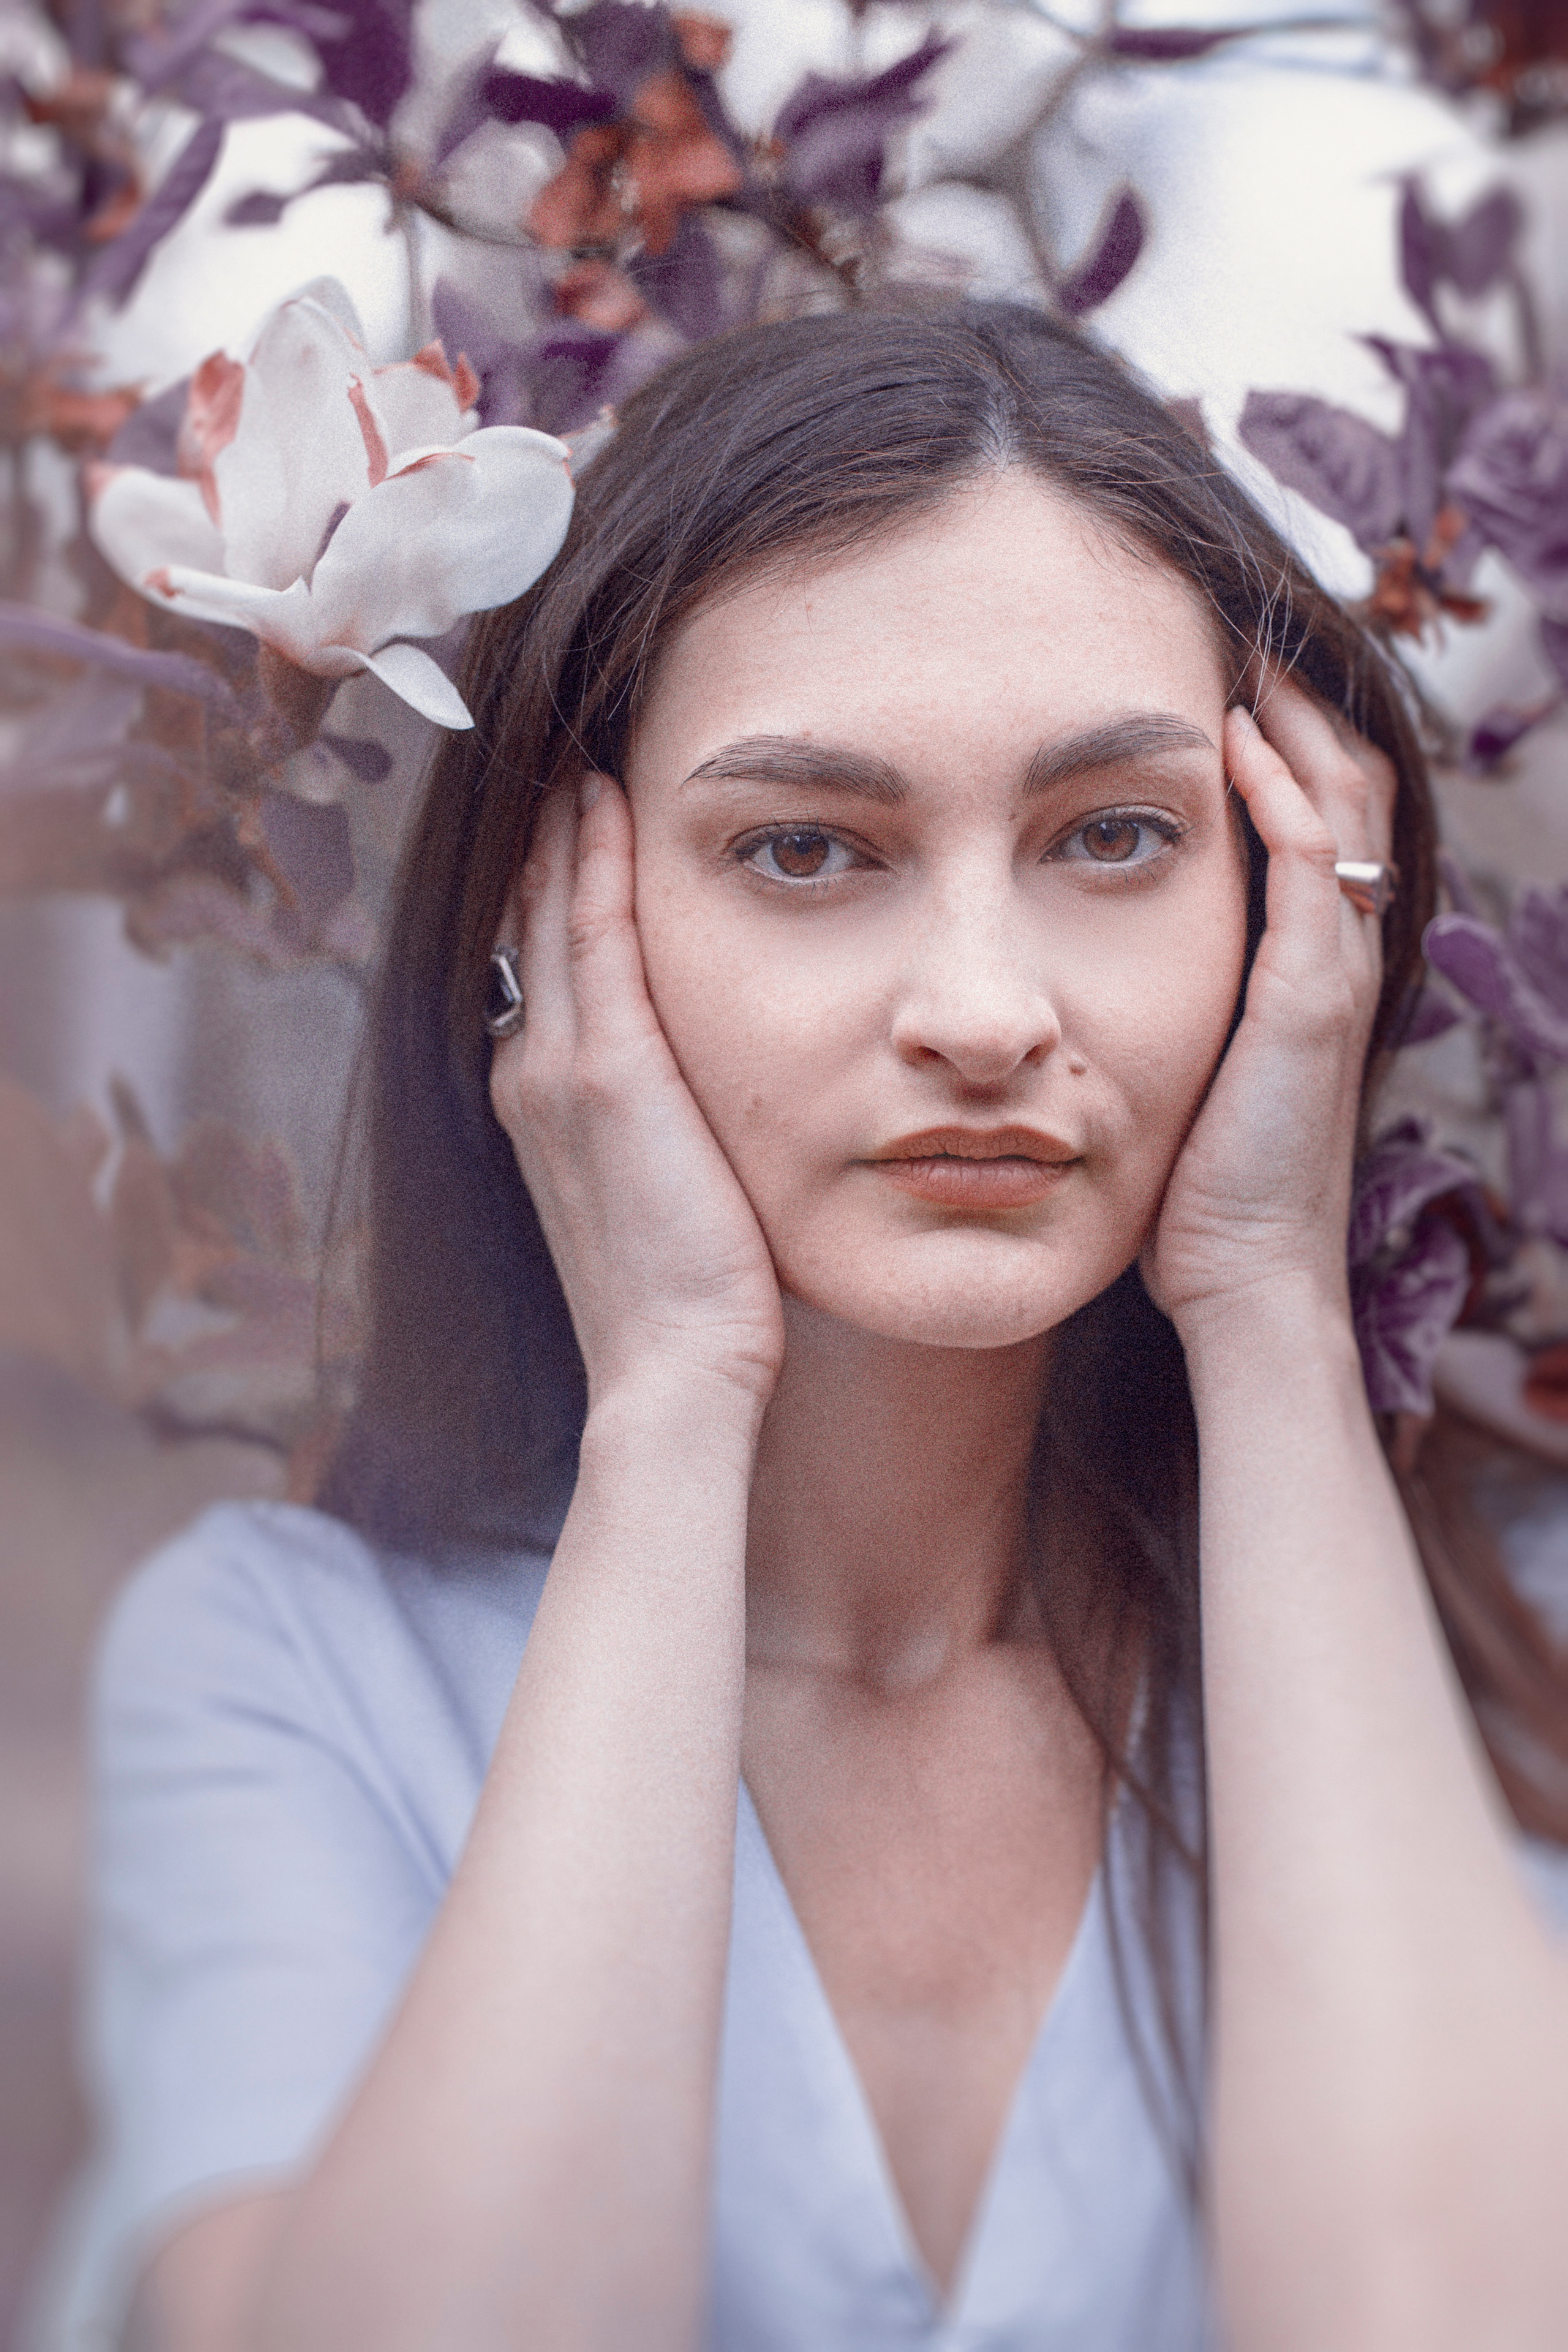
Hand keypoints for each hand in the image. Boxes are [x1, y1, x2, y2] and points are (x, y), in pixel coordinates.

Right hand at [489, 777, 785, 1418]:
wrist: (675, 1369)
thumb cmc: (689, 1295)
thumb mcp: (660, 1186)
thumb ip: (658, 1115)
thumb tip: (694, 1079)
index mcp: (540, 1102)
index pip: (542, 965)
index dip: (550, 887)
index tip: (574, 819)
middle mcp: (529, 1074)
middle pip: (529, 924)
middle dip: (545, 840)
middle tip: (562, 755)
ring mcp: (556, 1070)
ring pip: (550, 914)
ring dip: (563, 831)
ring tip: (577, 755)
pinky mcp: (607, 1073)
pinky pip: (594, 936)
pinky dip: (593, 863)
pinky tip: (605, 801)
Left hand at [1141, 680, 1395, 1340]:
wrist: (1243, 1276)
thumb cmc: (1200, 1187)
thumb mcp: (1183, 1064)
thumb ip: (1169, 997)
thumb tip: (1091, 950)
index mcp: (1312, 964)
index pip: (1323, 813)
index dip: (1285, 739)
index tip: (1215, 676)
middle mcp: (1340, 952)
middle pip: (1348, 782)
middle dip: (1298, 699)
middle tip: (1237, 627)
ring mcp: (1335, 970)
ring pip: (1343, 799)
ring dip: (1291, 716)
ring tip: (1239, 647)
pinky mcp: (1310, 996)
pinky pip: (1312, 860)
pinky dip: (1279, 788)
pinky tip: (1229, 735)